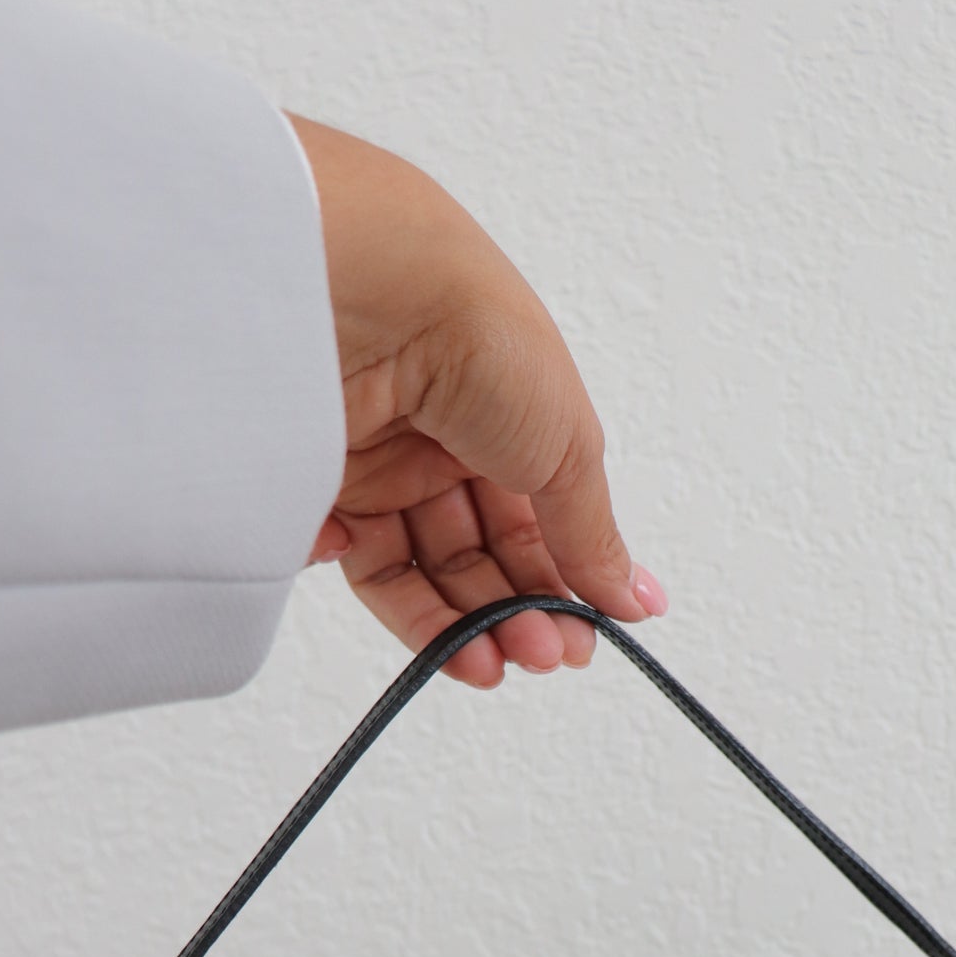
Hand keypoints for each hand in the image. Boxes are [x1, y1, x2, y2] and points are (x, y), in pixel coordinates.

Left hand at [287, 115, 666, 687]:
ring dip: (460, 626)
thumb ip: (592, 535)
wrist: (373, 292)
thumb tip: (634, 599)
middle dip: (513, 615)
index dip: (561, 586)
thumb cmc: (483, 337)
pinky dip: (386, 595)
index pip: (538, 524)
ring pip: (421, 569)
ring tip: (490, 663)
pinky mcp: (321, 483)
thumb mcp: (567, 445)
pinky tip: (415, 596)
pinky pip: (354, 561)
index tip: (583, 641)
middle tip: (540, 656)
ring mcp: (380, 461)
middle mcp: (445, 439)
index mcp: (514, 420)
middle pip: (481, 554)